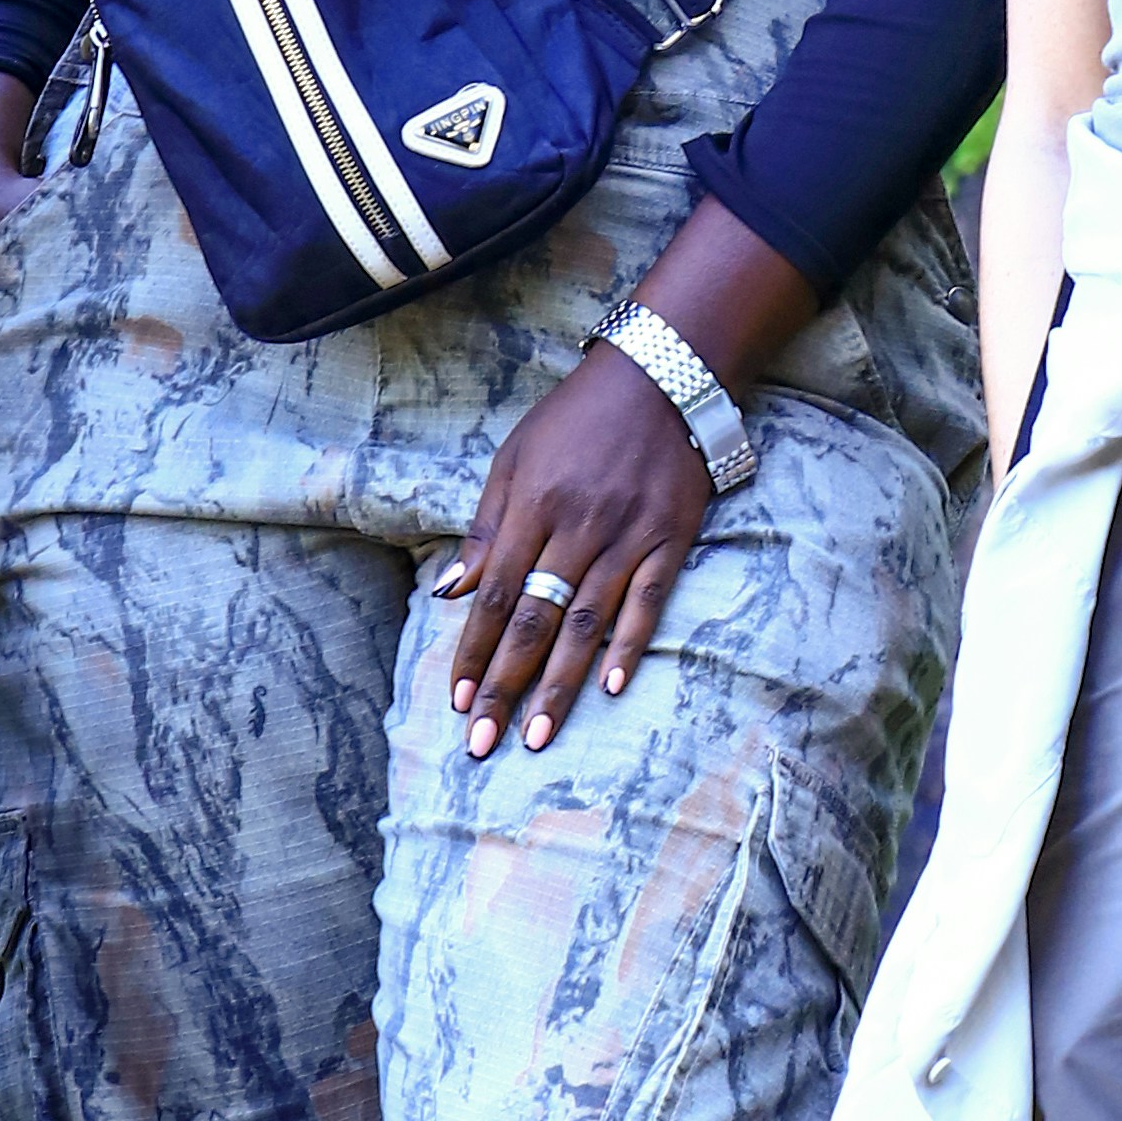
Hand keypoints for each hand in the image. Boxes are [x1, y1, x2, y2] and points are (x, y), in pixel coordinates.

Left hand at [438, 344, 712, 761]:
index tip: (458, 700)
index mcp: (532, 505)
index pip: (496, 594)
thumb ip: (486, 527)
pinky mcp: (670, 538)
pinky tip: (610, 688)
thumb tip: (451, 592)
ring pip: (587, 622)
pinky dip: (629, 645)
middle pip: (535, 620)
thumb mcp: (514, 457)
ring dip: (560, 683)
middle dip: (505, 685)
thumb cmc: (576, 419)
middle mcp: (578, 526)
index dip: (474, 650)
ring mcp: (627, 535)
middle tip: (484, 743)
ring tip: (537, 734)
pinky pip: (648, 601)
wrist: (661, 377)